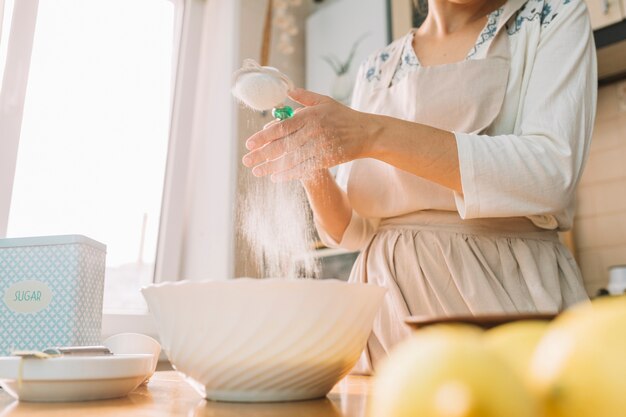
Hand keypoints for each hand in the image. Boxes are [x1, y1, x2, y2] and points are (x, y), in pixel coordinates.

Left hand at [242, 88, 375, 181]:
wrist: (366, 133)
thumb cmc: (343, 116)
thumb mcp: (324, 101)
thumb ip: (304, 97)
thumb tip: (286, 91)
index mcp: (309, 116)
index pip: (281, 128)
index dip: (263, 137)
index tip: (249, 144)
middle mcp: (313, 131)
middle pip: (282, 146)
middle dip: (262, 154)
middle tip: (246, 161)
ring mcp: (320, 147)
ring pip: (291, 159)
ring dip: (272, 167)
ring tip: (257, 172)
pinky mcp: (326, 159)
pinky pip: (304, 168)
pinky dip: (289, 174)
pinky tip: (276, 177)